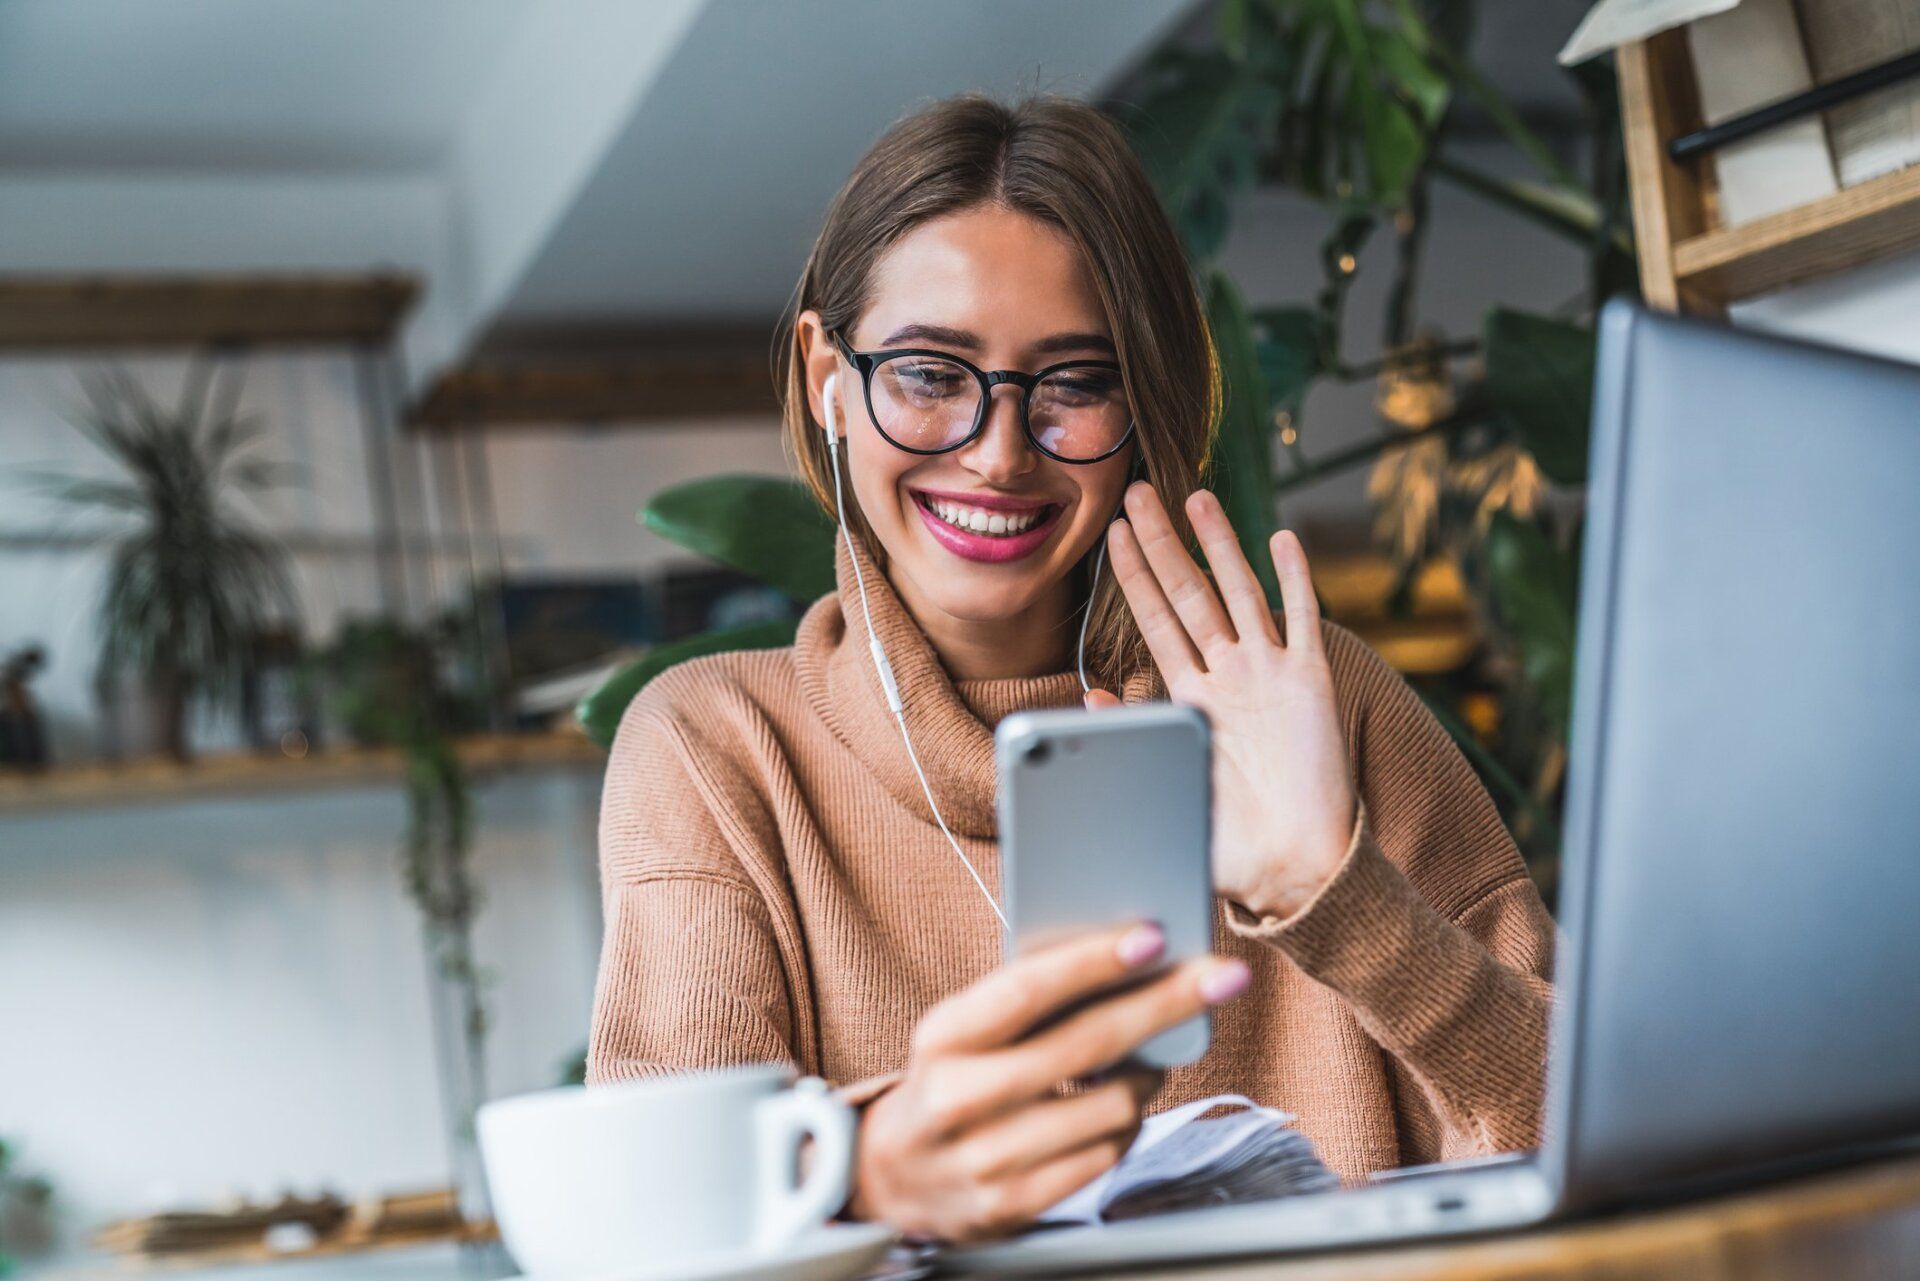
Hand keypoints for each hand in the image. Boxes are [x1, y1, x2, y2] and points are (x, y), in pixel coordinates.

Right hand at [846, 922, 1249, 1241]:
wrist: (890, 1178)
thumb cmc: (945, 1083)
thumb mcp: (959, 1032)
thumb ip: (1022, 1002)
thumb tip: (1123, 963)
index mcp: (943, 1038)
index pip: (1027, 989)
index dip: (1094, 961)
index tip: (1153, 937)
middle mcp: (959, 1099)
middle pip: (1088, 1045)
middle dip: (1167, 1004)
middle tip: (1219, 978)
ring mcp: (987, 1159)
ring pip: (1112, 1106)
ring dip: (1149, 1075)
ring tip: (1150, 1058)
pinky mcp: (1014, 1206)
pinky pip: (1106, 1155)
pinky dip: (1128, 1125)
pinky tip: (1122, 1106)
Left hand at [1086, 482, 1356, 920]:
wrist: (1295, 869)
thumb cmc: (1233, 844)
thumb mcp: (1168, 788)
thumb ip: (1133, 741)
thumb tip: (1092, 698)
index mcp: (1192, 700)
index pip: (1155, 623)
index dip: (1134, 578)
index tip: (1111, 536)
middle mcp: (1229, 676)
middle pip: (1189, 594)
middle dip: (1162, 544)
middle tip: (1136, 493)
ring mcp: (1270, 674)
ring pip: (1240, 593)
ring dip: (1219, 546)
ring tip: (1196, 497)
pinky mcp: (1312, 683)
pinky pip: (1300, 620)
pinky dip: (1294, 579)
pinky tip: (1281, 539)